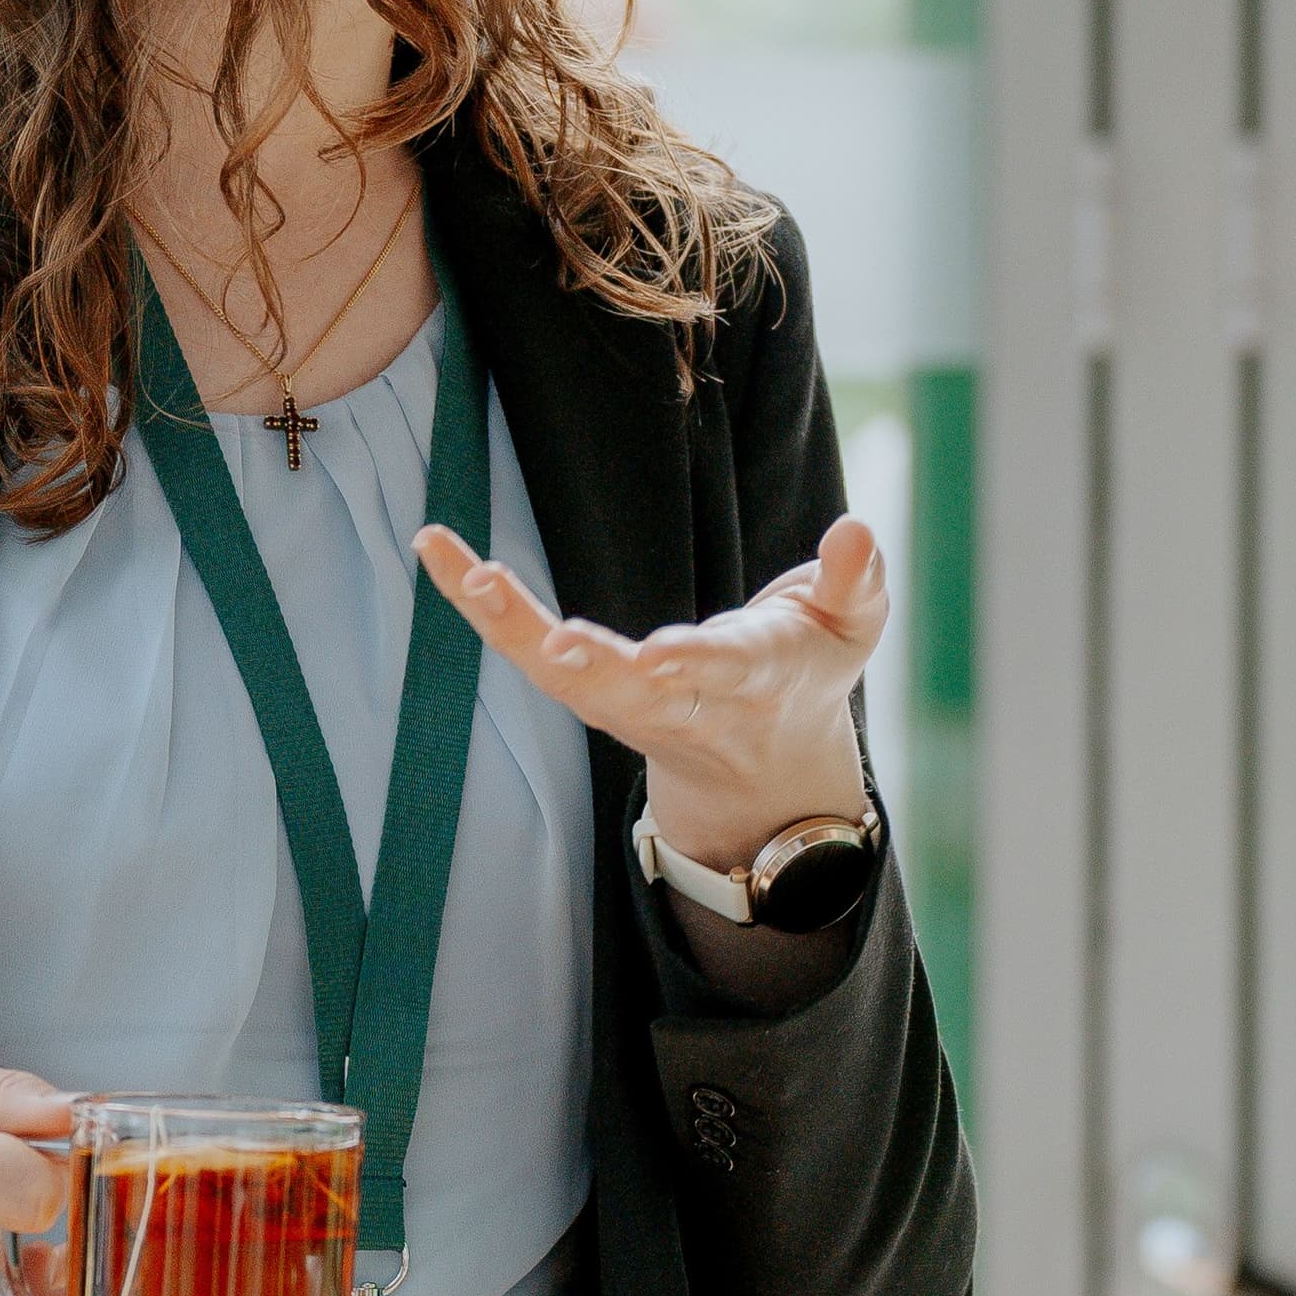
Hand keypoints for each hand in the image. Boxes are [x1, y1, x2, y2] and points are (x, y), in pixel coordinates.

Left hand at [419, 513, 882, 874]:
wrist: (762, 766)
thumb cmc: (809, 670)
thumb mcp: (855, 629)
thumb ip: (855, 580)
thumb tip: (856, 529)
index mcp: (756, 681)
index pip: (725, 673)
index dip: (695, 665)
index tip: (662, 655)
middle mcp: (683, 702)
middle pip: (630, 691)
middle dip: (594, 667)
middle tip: (555, 645)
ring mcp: (628, 702)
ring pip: (563, 675)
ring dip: (512, 628)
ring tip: (468, 571)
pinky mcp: (588, 689)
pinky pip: (523, 649)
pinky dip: (480, 606)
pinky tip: (438, 551)